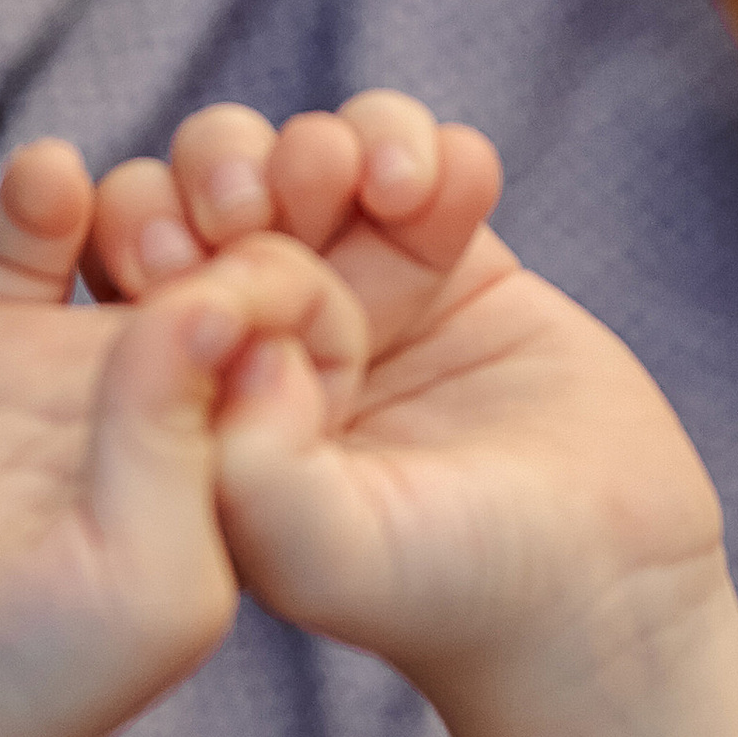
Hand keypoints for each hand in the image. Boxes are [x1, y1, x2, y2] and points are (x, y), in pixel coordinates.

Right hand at [0, 142, 366, 736]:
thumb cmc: (29, 689)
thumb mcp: (149, 583)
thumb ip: (184, 443)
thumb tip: (211, 297)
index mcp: (232, 470)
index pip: (298, 339)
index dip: (304, 280)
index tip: (282, 264)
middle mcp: (159, 409)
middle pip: (226, 260)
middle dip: (238, 206)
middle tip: (217, 199)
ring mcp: (61, 369)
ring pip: (134, 226)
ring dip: (149, 190)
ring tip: (132, 211)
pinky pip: (24, 231)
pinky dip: (43, 189)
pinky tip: (50, 186)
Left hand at [85, 96, 730, 736]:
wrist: (600, 586)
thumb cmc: (452, 592)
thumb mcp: (328, 553)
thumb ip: (257, 467)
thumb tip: (239, 335)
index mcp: (208, 421)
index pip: (137, 293)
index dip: (146, 238)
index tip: (188, 248)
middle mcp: (271, 353)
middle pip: (208, 202)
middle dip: (229, 167)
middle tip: (271, 198)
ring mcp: (363, 301)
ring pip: (310, 158)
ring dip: (330, 144)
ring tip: (383, 189)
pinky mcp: (455, 266)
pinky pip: (420, 160)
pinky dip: (428, 150)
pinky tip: (454, 196)